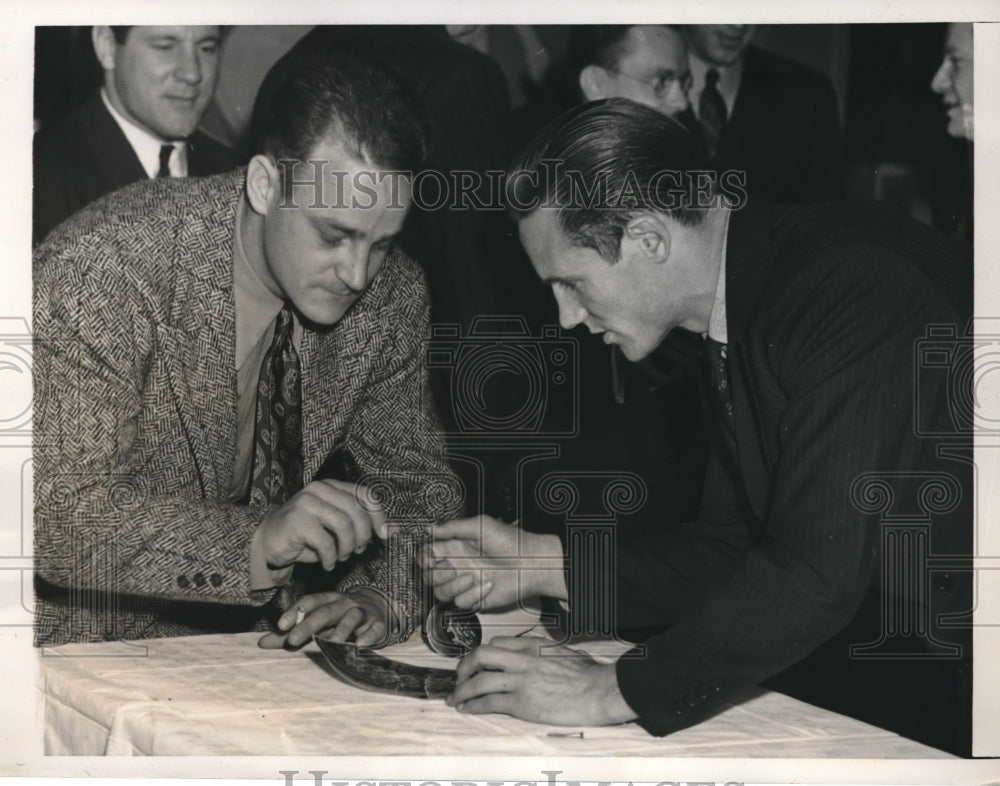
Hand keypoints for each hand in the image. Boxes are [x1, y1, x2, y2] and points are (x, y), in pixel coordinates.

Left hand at [257, 589, 390, 648]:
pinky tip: (361, 645)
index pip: (309, 602)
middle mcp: (344, 603)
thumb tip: (261, 643)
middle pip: (326, 611)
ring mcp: (362, 613)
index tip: (281, 625)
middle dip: (309, 625)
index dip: (295, 612)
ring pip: (352, 617)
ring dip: (341, 630)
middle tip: (293, 639)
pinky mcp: (378, 624)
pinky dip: (368, 636)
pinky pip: (374, 628)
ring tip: (331, 643)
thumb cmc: (341, 618)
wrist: (378, 609)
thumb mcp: (318, 622)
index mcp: (328, 600)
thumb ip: (292, 632)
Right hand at [258, 480, 386, 570]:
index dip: (378, 515)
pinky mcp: (296, 520)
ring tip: (341, 557)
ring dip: (347, 547)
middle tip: (357, 550)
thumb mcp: (335, 527)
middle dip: (363, 535)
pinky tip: (327, 564)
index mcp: (332, 487)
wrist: (268, 540)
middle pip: (356, 509)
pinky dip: (330, 557)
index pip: (365, 494)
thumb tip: (392, 531)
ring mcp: (306, 502)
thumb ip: (359, 525)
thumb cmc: (306, 535)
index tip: (384, 535)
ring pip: (343, 525)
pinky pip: (325, 542)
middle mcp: (320, 489)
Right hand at [420, 516, 565, 609]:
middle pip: (429, 576)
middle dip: (436, 574)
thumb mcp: (480, 526)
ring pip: (441, 592)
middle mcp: (457, 565)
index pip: (427, 555)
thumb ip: (453, 528)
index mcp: (456, 547)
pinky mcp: (475, 598)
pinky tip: (488, 585)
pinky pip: (460, 603)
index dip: (424, 558)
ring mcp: (465, 584)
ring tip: (473, 577)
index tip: (431, 557)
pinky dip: (472, 594)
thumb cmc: (510, 541)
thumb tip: (429, 528)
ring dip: (454, 586)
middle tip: (452, 568)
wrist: (531, 564)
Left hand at [448, 636, 636, 725]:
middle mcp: (521, 659)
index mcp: (532, 645)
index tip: (477, 663)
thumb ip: (543, 652)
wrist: (597, 691)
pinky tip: (467, 709)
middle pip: (481, 656)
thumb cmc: (588, 673)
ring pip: (479, 681)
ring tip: (455, 698)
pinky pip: (489, 702)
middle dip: (464, 667)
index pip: (496, 643)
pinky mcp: (521, 703)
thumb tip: (536, 657)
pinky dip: (473, 706)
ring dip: (462, 690)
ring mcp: (520, 681)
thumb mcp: (562, 651)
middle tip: (459, 677)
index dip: (483, 654)